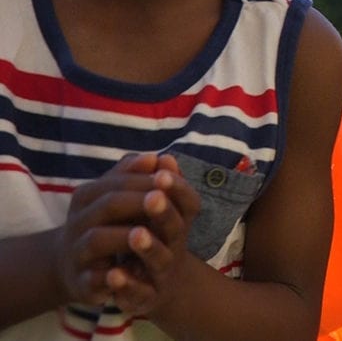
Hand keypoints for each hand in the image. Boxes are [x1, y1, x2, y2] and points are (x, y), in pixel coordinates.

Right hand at [52, 153, 163, 305]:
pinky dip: (110, 277)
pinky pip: (93, 279)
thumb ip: (138, 178)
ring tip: (144, 233)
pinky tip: (125, 272)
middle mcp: (78, 222)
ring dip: (122, 236)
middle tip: (161, 198)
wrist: (73, 266)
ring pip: (96, 240)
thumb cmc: (108, 224)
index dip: (144, 179)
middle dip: (136, 201)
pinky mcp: (82, 282)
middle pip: (107, 205)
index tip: (169, 177)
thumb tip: (160, 157)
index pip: (117, 182)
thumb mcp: (120, 199)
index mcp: (88, 196)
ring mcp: (78, 253)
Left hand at [104, 153, 201, 315]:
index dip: (177, 188)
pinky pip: (138, 291)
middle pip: (176, 228)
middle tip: (152, 197)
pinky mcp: (144, 296)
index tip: (162, 173)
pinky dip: (127, 284)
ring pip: (160, 259)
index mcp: (178, 222)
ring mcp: (161, 272)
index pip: (188, 202)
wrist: (154, 286)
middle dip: (164, 212)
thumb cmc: (152, 238)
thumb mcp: (151, 210)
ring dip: (149, 246)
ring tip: (135, 234)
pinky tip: (113, 274)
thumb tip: (162, 157)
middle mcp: (174, 246)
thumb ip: (151, 182)